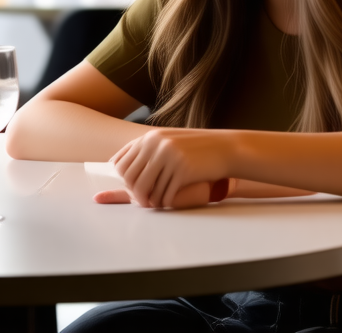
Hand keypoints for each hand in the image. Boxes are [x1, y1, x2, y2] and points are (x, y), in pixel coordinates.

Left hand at [110, 128, 233, 207]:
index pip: (121, 162)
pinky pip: (164, 194)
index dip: (121, 178)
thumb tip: (116, 164)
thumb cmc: (195, 147)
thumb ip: (146, 149)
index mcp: (150, 138)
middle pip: (130, 177)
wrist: (225, 149)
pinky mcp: (183, 171)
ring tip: (153, 204)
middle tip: (140, 201)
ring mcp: (169, 157)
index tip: (128, 187)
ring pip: (145, 188)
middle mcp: (157, 145)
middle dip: (132, 193)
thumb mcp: (169, 141)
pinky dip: (163, 202)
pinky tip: (167, 203)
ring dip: (148, 201)